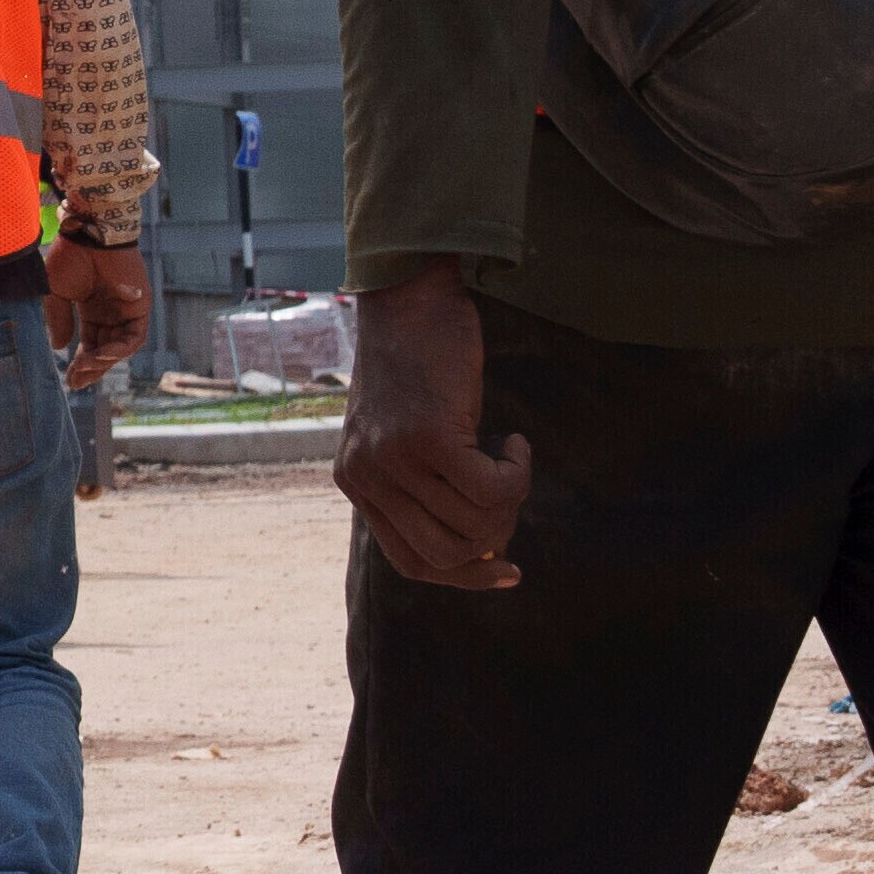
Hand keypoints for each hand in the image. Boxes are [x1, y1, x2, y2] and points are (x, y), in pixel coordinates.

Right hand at [48, 237, 150, 383]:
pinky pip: (134, 337)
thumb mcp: (56, 294)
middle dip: (92, 369)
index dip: (80, 362)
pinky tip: (101, 355)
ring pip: (120, 347)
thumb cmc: (71, 257)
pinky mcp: (141, 307)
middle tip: (77, 383)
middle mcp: (111, 313)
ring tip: (85, 368)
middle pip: (105, 350)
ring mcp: (127, 311)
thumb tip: (60, 348)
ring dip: (104, 362)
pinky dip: (120, 349)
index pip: (90, 344)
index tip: (69, 380)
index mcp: (92, 310)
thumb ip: (59, 320)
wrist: (89, 233)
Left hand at [342, 266, 531, 593]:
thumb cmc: (418, 362)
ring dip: (511, 501)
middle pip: (446, 556)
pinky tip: (515, 441)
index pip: (411, 563)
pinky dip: (518, 474)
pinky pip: (493, 491)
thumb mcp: (405, 431)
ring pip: (475, 526)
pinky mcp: (429, 439)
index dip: (464, 575)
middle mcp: (366, 478)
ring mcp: (394, 460)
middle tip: (510, 494)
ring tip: (510, 458)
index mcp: (355, 482)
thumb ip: (424, 484)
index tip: (505, 568)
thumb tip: (486, 548)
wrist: (408, 298)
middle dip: (495, 537)